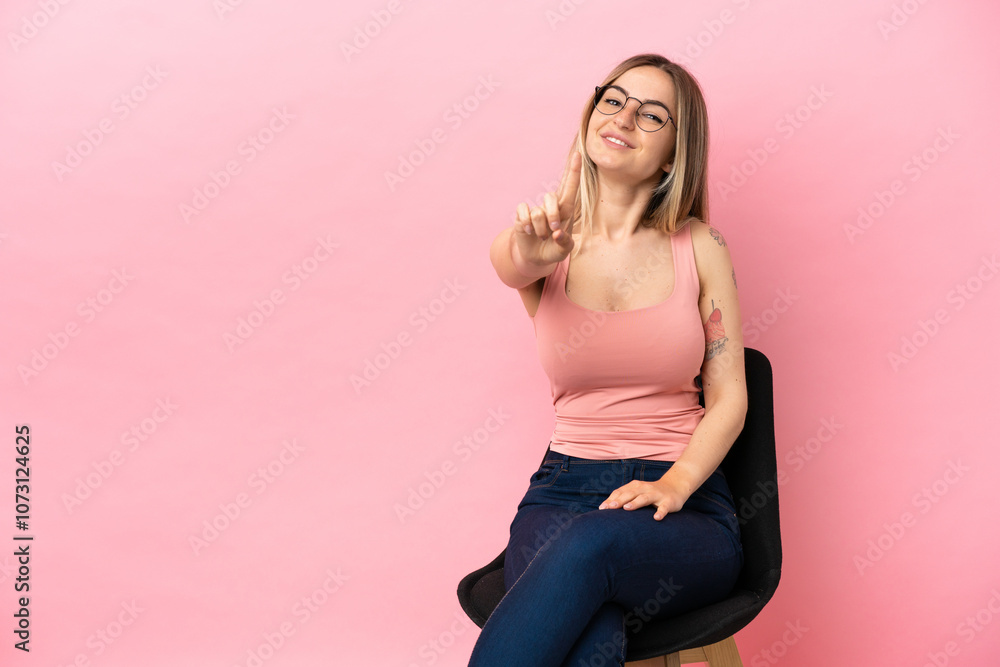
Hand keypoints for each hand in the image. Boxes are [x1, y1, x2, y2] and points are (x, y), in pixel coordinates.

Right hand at [511, 150, 581, 268]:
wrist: (537, 257)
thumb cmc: (554, 249)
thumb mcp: (564, 250)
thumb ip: (565, 243)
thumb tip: (557, 233)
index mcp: (566, 210)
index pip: (570, 187)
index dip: (573, 171)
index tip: (578, 155)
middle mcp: (551, 206)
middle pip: (551, 197)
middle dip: (553, 215)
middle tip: (554, 230)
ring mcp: (536, 209)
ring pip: (538, 212)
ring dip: (540, 229)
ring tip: (542, 237)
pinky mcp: (523, 215)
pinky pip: (523, 212)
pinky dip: (526, 224)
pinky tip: (528, 231)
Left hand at [598, 476, 690, 520]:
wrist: (675, 486)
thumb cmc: (650, 493)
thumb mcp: (637, 492)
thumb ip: (624, 498)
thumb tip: (605, 509)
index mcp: (635, 486)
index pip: (621, 492)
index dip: (611, 500)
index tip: (602, 509)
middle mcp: (645, 489)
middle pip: (630, 494)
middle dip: (619, 500)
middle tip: (610, 508)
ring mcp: (657, 495)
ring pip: (644, 498)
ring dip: (636, 503)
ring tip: (627, 508)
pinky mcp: (668, 502)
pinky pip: (664, 507)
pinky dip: (660, 512)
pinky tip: (656, 518)